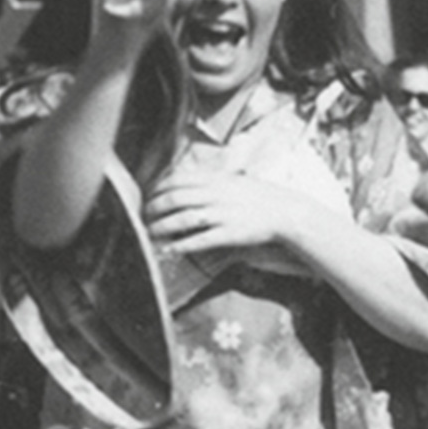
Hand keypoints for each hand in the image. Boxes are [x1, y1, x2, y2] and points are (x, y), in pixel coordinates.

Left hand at [145, 170, 317, 276]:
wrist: (285, 212)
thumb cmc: (259, 196)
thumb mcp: (233, 180)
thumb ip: (210, 181)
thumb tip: (187, 182)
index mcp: (215, 179)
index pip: (177, 179)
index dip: (158, 188)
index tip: (148, 196)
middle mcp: (215, 194)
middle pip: (174, 199)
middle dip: (153, 208)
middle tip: (142, 217)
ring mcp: (221, 214)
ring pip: (182, 219)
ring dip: (161, 227)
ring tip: (149, 234)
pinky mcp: (228, 234)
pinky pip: (199, 240)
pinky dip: (181, 245)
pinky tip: (169, 249)